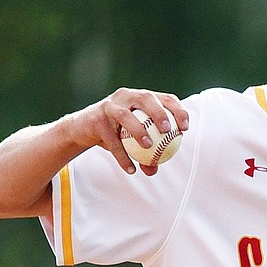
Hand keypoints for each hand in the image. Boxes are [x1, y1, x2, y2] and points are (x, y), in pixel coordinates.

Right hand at [67, 88, 187, 174]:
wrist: (81, 129)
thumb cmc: (115, 133)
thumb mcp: (131, 141)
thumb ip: (145, 154)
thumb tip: (155, 170)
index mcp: (141, 97)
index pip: (165, 98)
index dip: (177, 110)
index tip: (185, 128)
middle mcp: (126, 96)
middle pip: (146, 98)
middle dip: (159, 112)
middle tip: (167, 130)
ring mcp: (109, 105)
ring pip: (125, 115)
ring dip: (138, 130)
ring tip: (149, 146)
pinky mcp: (95, 118)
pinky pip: (111, 138)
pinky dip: (121, 155)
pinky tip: (130, 169)